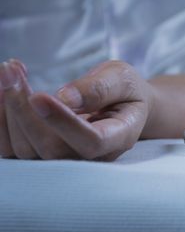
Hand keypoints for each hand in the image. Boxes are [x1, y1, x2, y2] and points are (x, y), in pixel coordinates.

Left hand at [0, 60, 152, 160]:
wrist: (122, 106)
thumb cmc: (126, 91)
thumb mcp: (122, 79)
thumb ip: (99, 88)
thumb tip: (65, 98)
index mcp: (120, 137)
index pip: (91, 142)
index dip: (63, 123)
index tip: (38, 95)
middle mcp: (92, 157)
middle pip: (51, 149)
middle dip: (24, 110)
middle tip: (10, 70)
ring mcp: (65, 161)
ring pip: (25, 151)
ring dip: (8, 110)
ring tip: (8, 72)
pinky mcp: (41, 155)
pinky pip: (11, 149)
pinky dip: (0, 120)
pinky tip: (3, 90)